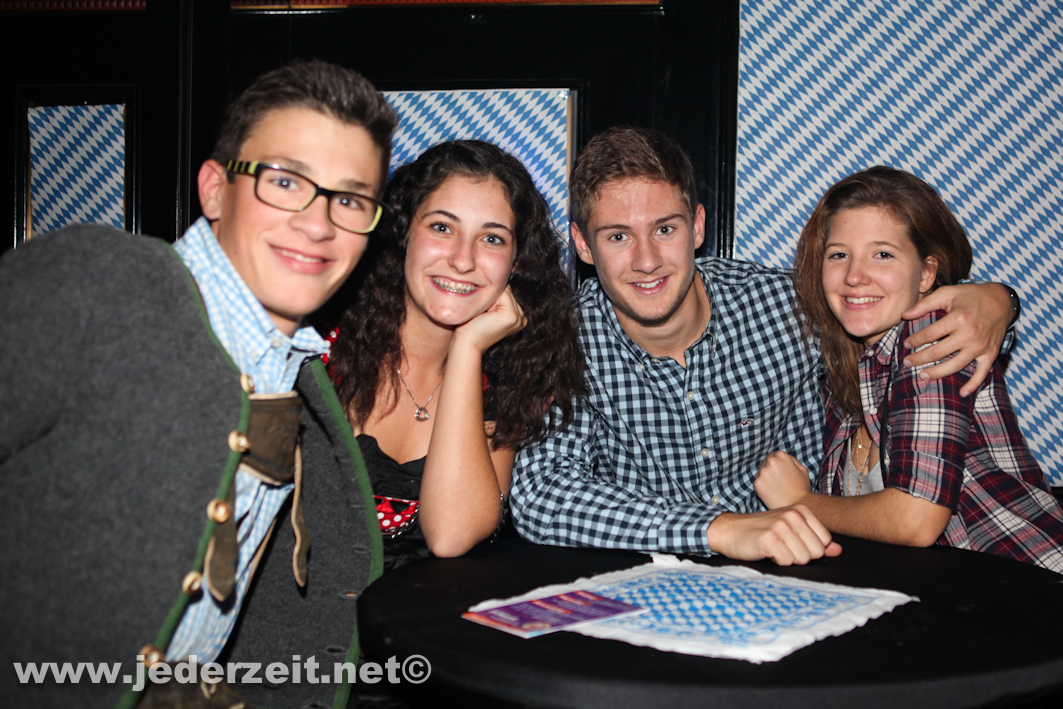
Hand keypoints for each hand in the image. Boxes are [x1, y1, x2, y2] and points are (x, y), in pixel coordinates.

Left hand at [453, 286, 527, 354]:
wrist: (467, 342)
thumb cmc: (473, 326)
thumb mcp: (490, 309)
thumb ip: (499, 297)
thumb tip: (502, 278)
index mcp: (519, 317)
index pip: (509, 293)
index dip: (494, 298)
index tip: (486, 313)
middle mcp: (522, 318)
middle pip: (508, 291)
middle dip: (494, 298)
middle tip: (485, 315)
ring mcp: (519, 318)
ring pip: (506, 291)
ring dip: (492, 300)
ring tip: (486, 315)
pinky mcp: (512, 317)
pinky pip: (503, 294)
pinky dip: (491, 300)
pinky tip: (487, 314)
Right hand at [706, 507, 841, 565]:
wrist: (729, 530)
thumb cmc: (760, 531)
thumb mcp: (789, 530)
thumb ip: (815, 539)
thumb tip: (838, 551)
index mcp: (801, 510)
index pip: (825, 542)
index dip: (810, 549)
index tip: (792, 542)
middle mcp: (793, 515)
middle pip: (816, 552)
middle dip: (800, 556)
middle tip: (782, 547)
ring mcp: (781, 526)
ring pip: (803, 559)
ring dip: (788, 559)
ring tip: (774, 548)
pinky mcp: (769, 539)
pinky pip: (787, 561)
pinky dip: (776, 561)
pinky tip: (766, 551)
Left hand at [755, 451, 811, 509]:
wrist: (798, 505)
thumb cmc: (801, 488)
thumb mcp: (802, 469)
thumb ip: (791, 460)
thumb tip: (782, 457)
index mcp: (781, 455)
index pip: (772, 456)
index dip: (776, 465)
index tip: (779, 473)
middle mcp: (770, 461)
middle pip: (765, 464)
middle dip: (769, 471)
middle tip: (778, 482)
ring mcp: (762, 472)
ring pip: (760, 474)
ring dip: (765, 479)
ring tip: (776, 488)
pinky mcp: (757, 484)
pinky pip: (758, 484)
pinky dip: (762, 488)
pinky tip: (772, 493)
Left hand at [901, 283, 1010, 396]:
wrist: (1002, 300)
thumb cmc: (971, 296)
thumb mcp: (948, 293)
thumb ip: (925, 304)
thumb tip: (905, 315)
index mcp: (958, 318)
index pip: (929, 334)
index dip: (915, 340)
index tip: (906, 344)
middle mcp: (970, 334)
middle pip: (938, 352)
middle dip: (919, 359)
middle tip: (907, 362)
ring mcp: (981, 346)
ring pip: (955, 365)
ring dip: (937, 373)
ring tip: (922, 376)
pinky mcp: (991, 354)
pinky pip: (983, 373)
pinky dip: (974, 385)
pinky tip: (963, 393)